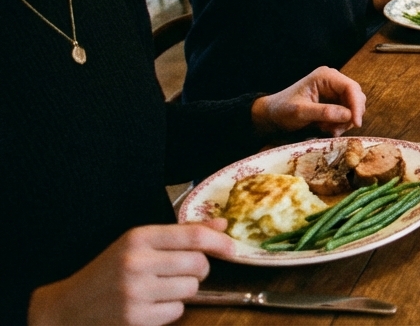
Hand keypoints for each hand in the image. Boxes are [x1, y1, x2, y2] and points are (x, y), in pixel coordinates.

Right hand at [28, 221, 234, 325]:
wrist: (67, 309)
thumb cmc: (108, 273)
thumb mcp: (137, 245)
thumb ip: (180, 234)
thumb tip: (222, 224)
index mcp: (137, 238)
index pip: (193, 235)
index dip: (219, 242)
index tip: (231, 248)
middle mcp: (136, 262)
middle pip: (199, 265)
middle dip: (198, 271)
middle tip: (182, 273)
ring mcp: (135, 292)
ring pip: (191, 290)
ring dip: (183, 291)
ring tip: (159, 290)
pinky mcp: (136, 318)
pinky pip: (177, 312)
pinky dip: (170, 310)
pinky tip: (150, 306)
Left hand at [252, 67, 365, 136]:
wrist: (272, 115)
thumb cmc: (282, 110)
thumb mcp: (301, 112)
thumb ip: (324, 112)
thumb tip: (348, 115)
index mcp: (325, 77)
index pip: (351, 88)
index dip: (356, 105)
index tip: (356, 124)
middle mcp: (333, 80)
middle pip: (356, 96)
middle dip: (350, 115)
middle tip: (337, 130)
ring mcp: (334, 90)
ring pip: (353, 106)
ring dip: (344, 121)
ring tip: (328, 130)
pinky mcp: (334, 100)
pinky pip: (346, 112)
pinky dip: (340, 123)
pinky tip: (326, 128)